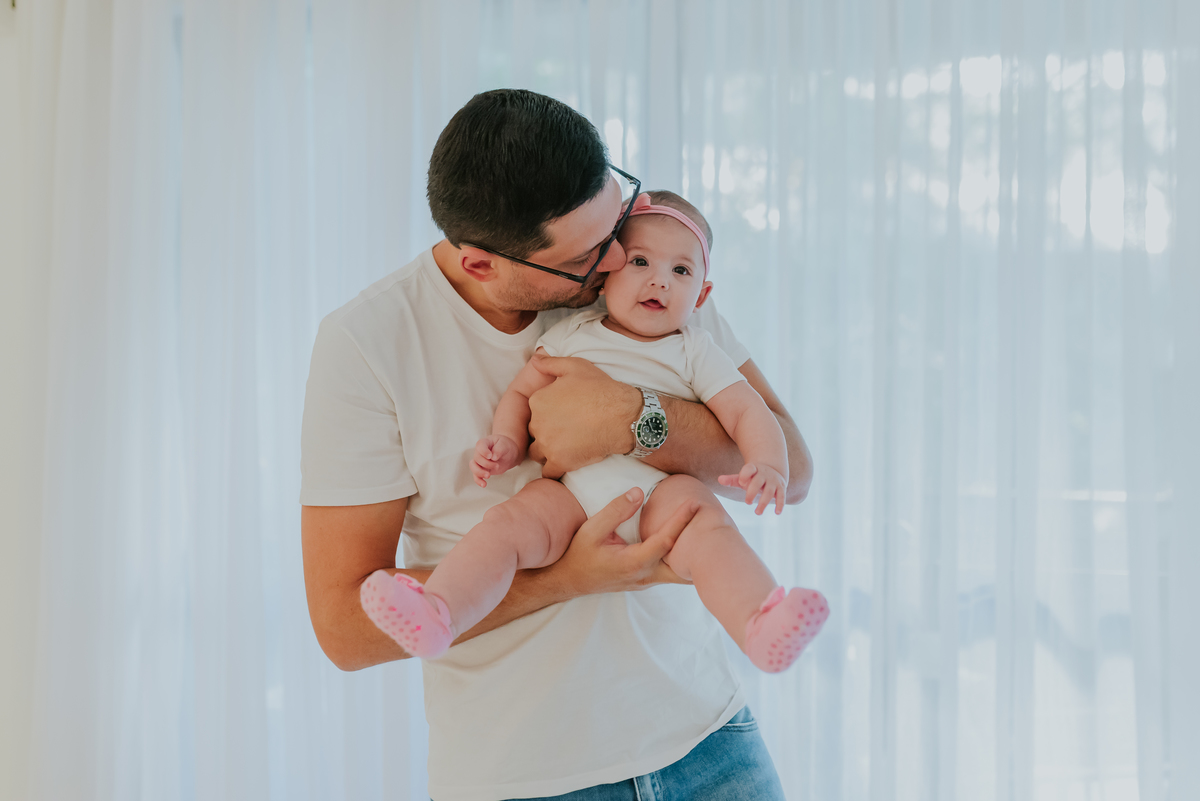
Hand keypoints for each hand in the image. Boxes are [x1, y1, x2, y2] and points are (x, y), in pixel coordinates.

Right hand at [470, 435, 521, 486]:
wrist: (508, 454)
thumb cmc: (505, 446)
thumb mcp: (505, 445)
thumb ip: (499, 449)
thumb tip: (493, 457)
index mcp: (485, 443)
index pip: (479, 445)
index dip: (483, 451)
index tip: (490, 456)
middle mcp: (479, 452)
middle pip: (477, 458)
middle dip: (486, 463)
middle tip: (497, 466)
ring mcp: (479, 461)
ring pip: (473, 467)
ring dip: (479, 472)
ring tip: (488, 476)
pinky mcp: (482, 470)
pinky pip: (476, 476)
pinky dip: (479, 480)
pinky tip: (484, 485)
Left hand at [527, 354, 641, 478]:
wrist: (622, 416)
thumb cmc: (601, 389)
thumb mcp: (576, 366)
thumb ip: (551, 363)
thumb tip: (536, 358)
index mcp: (538, 401)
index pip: (534, 412)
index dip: (548, 414)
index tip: (563, 414)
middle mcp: (537, 423)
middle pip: (534, 432)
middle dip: (547, 432)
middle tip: (567, 430)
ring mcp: (547, 445)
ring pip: (538, 453)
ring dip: (549, 451)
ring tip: (567, 446)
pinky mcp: (559, 462)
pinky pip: (548, 472)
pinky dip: (556, 469)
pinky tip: (568, 461)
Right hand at [543, 487, 695, 594]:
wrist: (570, 580)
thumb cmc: (580, 555)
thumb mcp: (592, 530)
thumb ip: (616, 511)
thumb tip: (638, 492)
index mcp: (634, 562)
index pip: (665, 541)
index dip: (681, 521)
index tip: (694, 504)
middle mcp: (646, 575)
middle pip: (684, 567)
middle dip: (699, 549)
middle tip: (715, 526)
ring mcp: (647, 580)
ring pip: (680, 572)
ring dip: (693, 556)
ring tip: (707, 533)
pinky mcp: (646, 579)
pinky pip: (671, 571)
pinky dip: (683, 559)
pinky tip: (690, 544)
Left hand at [718, 463, 786, 514]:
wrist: (772, 471)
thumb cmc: (753, 477)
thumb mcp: (742, 478)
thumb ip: (731, 480)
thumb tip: (719, 479)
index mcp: (754, 469)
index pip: (749, 469)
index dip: (745, 474)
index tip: (741, 482)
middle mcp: (764, 474)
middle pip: (758, 482)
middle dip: (752, 492)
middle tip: (747, 502)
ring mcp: (773, 481)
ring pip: (769, 491)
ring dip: (764, 502)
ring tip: (757, 513)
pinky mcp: (781, 488)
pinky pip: (782, 496)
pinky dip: (780, 504)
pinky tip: (777, 513)